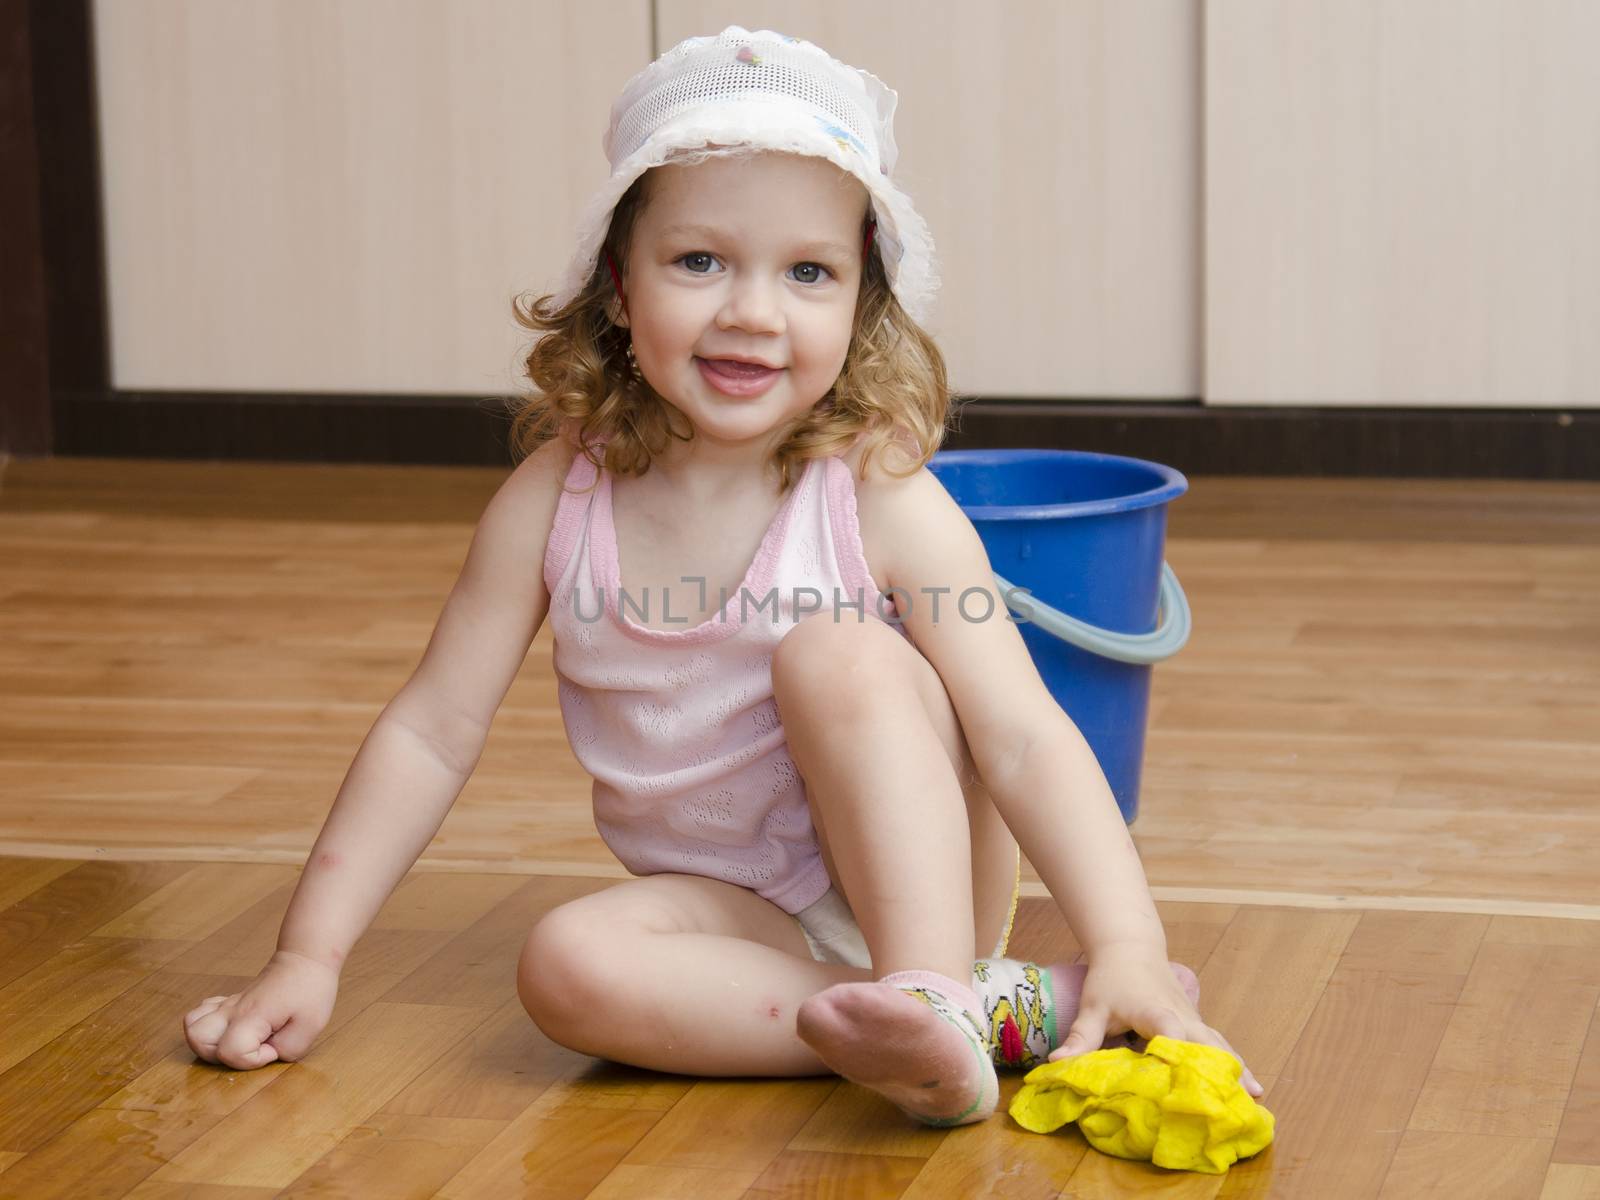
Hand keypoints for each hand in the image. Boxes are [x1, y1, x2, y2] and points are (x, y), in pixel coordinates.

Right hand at [183, 949, 338, 1069]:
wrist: (305, 959)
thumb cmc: (310, 989)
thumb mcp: (311, 1026)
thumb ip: (288, 1050)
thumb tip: (269, 1054)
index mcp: (252, 1015)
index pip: (230, 1051)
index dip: (253, 1059)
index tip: (274, 1046)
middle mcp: (232, 1011)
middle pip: (198, 1040)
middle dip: (223, 1056)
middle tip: (253, 1047)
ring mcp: (227, 1005)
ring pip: (192, 1027)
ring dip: (208, 1043)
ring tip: (237, 1041)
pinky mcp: (229, 1003)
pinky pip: (200, 1015)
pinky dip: (208, 1028)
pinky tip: (233, 1028)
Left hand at [1047, 944, 1263, 1097]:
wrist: (1130, 947)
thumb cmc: (1110, 979)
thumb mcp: (1093, 1008)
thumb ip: (1079, 1038)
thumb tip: (1056, 1065)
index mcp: (1157, 1014)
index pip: (1173, 1036)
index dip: (1181, 1059)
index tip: (1189, 1087)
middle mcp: (1183, 1018)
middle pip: (1207, 1045)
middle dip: (1220, 1072)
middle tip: (1235, 1104)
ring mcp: (1194, 1020)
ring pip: (1220, 1046)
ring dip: (1236, 1070)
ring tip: (1255, 1099)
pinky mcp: (1197, 1023)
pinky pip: (1220, 1045)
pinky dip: (1234, 1064)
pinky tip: (1252, 1085)